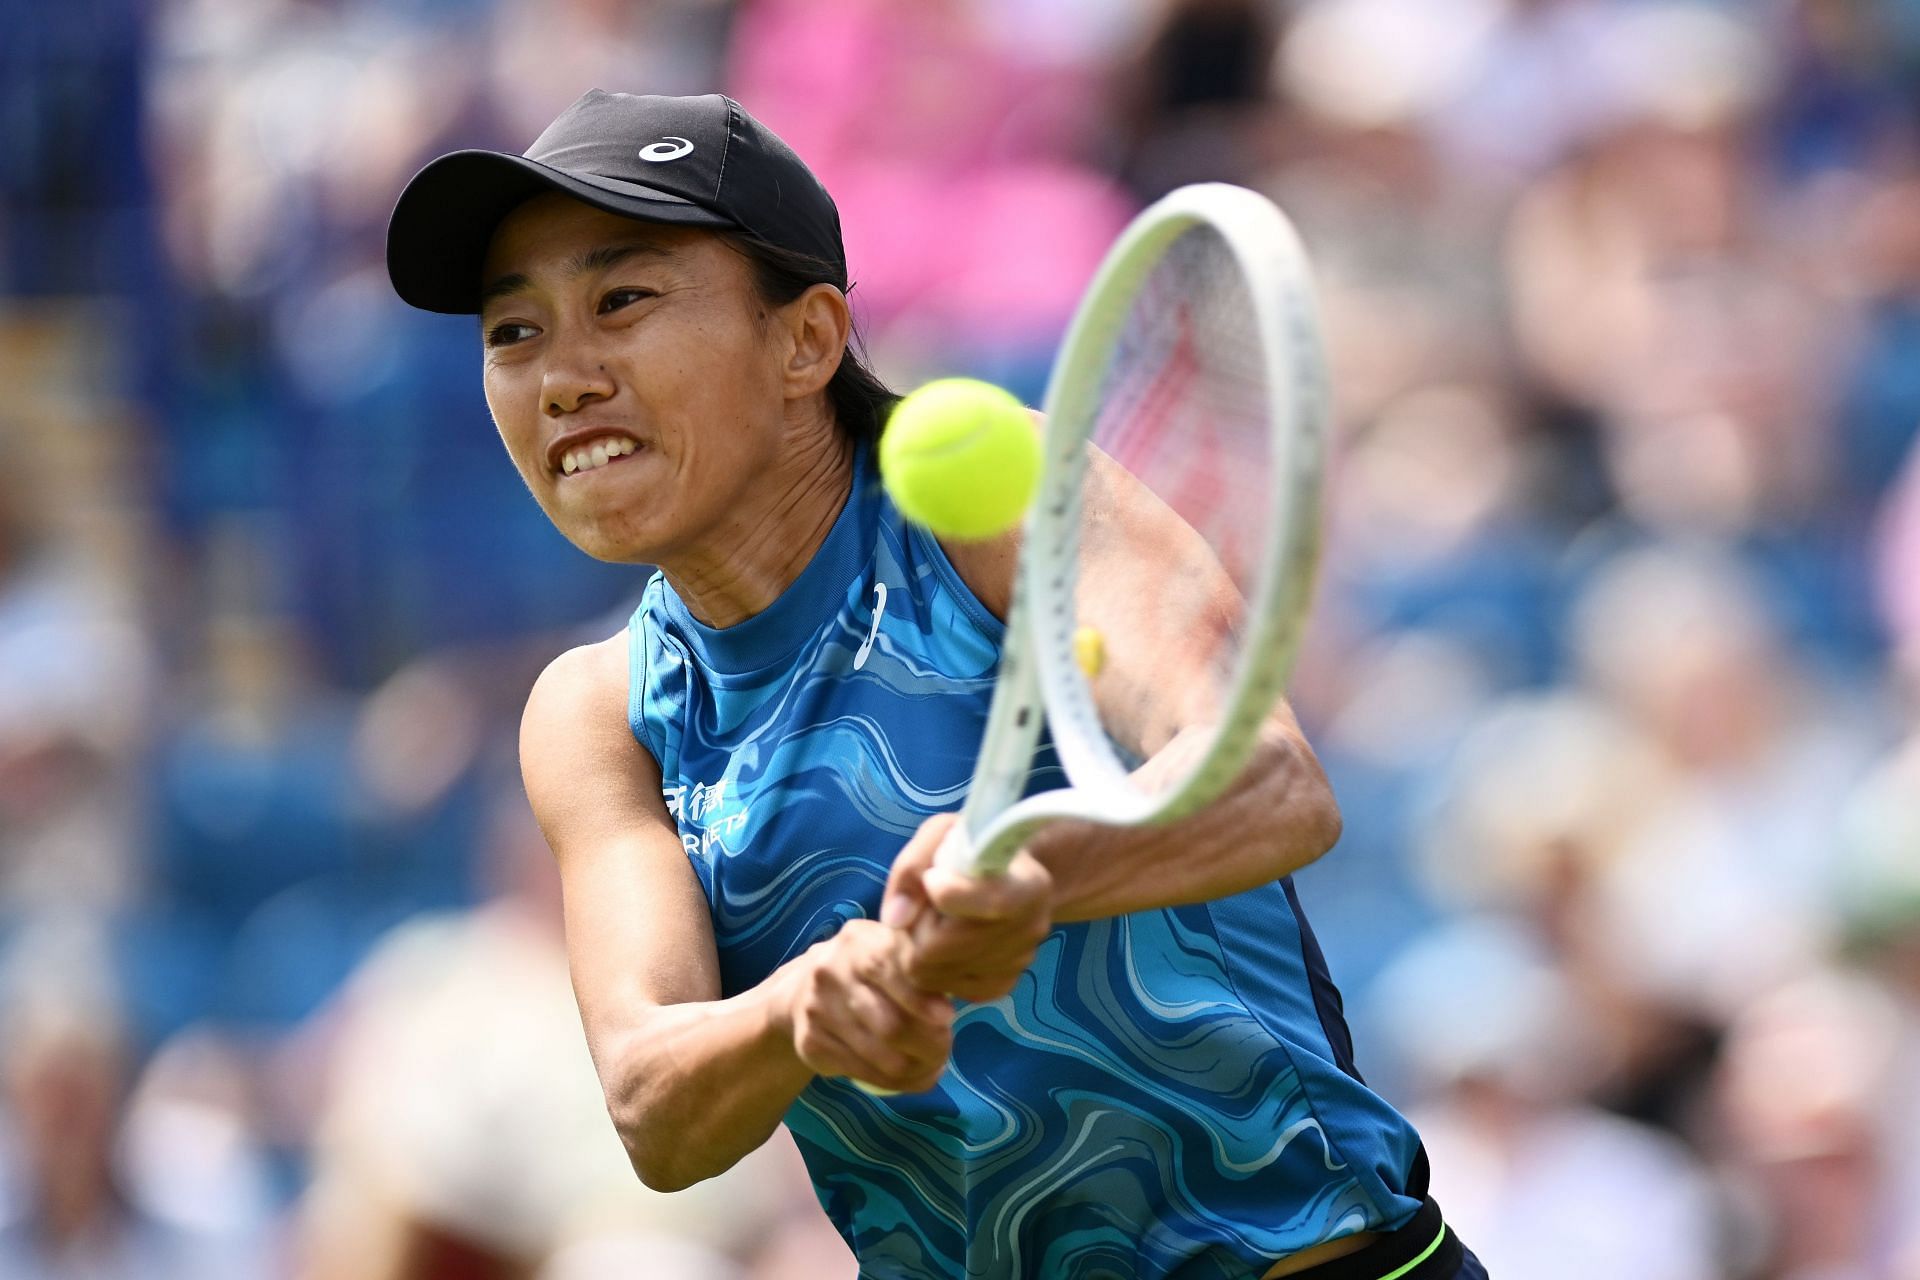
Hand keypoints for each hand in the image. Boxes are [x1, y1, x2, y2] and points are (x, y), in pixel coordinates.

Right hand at [785, 918, 954, 1093]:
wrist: (802, 991)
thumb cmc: (865, 970)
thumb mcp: (887, 951)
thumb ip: (916, 971)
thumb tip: (946, 1012)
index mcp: (857, 941)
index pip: (890, 970)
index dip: (921, 999)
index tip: (948, 1017)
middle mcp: (831, 972)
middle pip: (889, 1024)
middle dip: (928, 1045)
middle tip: (945, 1049)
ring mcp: (817, 1010)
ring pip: (879, 1055)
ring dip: (915, 1069)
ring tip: (934, 1066)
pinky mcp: (811, 1043)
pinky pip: (862, 1072)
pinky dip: (895, 1083)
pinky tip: (911, 1077)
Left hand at [880, 813, 1055, 1003]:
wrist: (1010, 873)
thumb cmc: (973, 846)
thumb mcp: (941, 834)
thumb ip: (912, 868)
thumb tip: (896, 920)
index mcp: (1026, 884)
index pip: (986, 904)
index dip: (945, 894)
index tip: (934, 877)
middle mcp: (1029, 928)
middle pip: (937, 951)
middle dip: (915, 929)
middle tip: (922, 906)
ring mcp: (1018, 961)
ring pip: (935, 976)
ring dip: (920, 951)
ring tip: (934, 922)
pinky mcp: (1003, 984)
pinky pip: (946, 989)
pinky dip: (936, 969)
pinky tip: (945, 942)